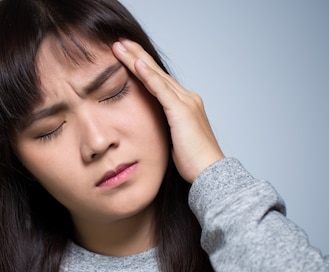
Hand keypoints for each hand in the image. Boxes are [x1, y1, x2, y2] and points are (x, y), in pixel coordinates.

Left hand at [112, 39, 222, 182]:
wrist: (209, 172)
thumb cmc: (193, 162)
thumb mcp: (174, 140)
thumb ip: (164, 128)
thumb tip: (150, 128)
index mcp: (184, 104)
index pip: (158, 81)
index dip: (141, 67)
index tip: (125, 56)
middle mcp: (187, 98)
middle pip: (156, 72)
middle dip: (136, 56)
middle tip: (119, 42)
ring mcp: (185, 102)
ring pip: (156, 76)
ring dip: (136, 59)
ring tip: (120, 46)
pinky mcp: (181, 111)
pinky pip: (161, 90)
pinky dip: (148, 76)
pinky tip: (136, 64)